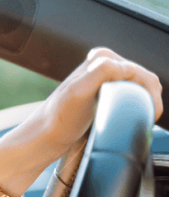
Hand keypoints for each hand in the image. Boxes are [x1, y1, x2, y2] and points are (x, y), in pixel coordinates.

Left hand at [0, 47, 162, 174]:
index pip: (139, 70)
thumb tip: (125, 66)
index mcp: (101, 58)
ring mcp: (104, 80)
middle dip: (151, 96)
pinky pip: (131, 96)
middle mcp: (102, 65)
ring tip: (146, 118)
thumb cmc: (59, 118)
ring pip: (140, 87)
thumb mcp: (79, 91)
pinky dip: (140, 104)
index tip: (151, 111)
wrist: (45, 138)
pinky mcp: (103, 96)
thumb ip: (102, 71)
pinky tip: (138, 116)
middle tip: (151, 117)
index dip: (150, 90)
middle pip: (142, 78)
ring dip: (148, 101)